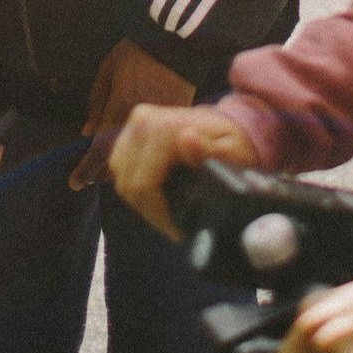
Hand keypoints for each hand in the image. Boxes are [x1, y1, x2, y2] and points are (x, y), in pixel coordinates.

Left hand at [68, 38, 194, 191]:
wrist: (174, 44)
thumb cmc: (136, 53)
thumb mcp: (107, 71)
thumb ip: (96, 103)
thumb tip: (87, 131)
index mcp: (119, 108)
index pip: (99, 146)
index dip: (86, 167)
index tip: (75, 182)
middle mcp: (138, 122)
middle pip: (119, 158)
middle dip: (104, 171)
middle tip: (91, 178)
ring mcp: (160, 124)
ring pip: (139, 156)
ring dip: (124, 166)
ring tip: (112, 173)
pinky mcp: (176, 121)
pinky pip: (158, 147)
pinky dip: (146, 154)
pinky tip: (139, 157)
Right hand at [106, 101, 258, 239]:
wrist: (225, 125)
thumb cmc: (232, 144)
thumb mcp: (232, 152)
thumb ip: (209, 151)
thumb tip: (186, 139)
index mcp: (165, 127)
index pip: (143, 183)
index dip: (157, 214)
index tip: (176, 231)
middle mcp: (142, 121)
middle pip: (128, 182)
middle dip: (148, 211)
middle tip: (172, 226)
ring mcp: (133, 125)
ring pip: (121, 177)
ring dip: (139, 199)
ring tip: (165, 212)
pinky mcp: (128, 130)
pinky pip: (120, 167)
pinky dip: (133, 184)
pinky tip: (155, 195)